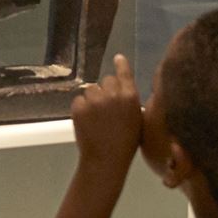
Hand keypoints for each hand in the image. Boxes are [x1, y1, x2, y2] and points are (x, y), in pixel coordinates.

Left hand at [70, 54, 142, 174]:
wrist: (106, 159)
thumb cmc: (127, 142)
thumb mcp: (138, 119)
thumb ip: (131, 101)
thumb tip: (125, 89)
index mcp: (130, 96)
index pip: (124, 73)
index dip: (121, 65)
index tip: (118, 58)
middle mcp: (112, 94)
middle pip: (106, 80)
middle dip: (106, 90)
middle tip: (107, 108)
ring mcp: (94, 100)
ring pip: (91, 89)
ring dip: (93, 99)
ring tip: (97, 117)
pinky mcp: (79, 107)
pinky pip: (79, 100)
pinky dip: (81, 108)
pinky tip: (88, 121)